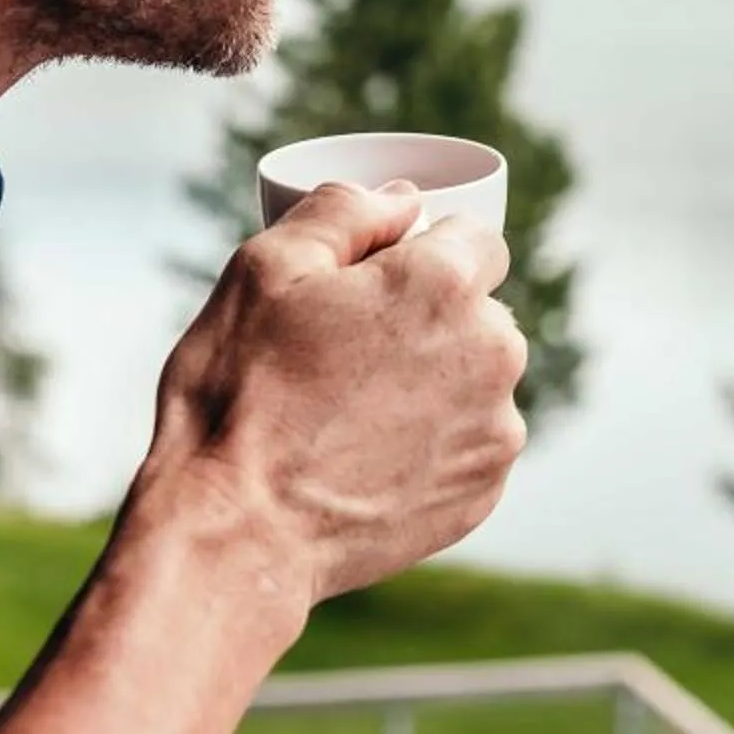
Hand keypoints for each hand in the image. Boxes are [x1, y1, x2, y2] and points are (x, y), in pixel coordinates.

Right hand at [143, 180, 528, 604]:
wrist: (237, 533)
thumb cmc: (240, 395)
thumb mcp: (265, 268)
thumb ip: (345, 211)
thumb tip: (402, 201)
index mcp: (445, 284)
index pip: (476, 238)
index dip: (421, 253)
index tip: (370, 285)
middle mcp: (493, 352)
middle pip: (478, 311)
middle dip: (427, 318)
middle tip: (343, 353)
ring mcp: (496, 430)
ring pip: (475, 380)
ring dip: (433, 382)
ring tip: (348, 413)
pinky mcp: (484, 492)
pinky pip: (468, 443)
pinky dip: (430, 443)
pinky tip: (365, 457)